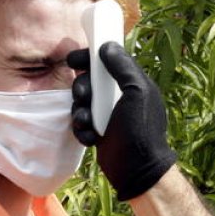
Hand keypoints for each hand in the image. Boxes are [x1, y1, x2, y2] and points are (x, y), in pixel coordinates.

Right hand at [67, 43, 176, 200]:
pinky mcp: (98, 131)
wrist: (137, 170)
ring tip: (88, 124)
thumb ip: (123, 68)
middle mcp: (119, 96)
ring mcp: (108, 114)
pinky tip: (92, 138)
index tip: (73, 60)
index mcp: (131, 83)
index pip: (107, 60)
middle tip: (83, 97)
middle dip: (81, 88)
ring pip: (81, 103)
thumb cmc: (141, 129)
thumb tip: (108, 45)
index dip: (89, 58)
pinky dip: (82, 130)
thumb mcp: (136, 93)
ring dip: (80, 112)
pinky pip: (81, 123)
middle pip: (89, 81)